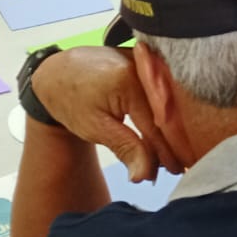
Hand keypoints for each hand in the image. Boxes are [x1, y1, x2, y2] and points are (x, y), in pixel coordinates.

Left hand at [32, 47, 181, 181]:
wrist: (58, 73)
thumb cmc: (71, 99)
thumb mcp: (95, 128)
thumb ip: (125, 148)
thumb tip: (145, 174)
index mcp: (129, 81)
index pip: (157, 124)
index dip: (167, 151)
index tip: (177, 171)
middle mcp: (143, 66)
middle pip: (167, 112)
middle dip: (174, 142)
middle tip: (178, 168)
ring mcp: (147, 61)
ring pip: (167, 102)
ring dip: (171, 129)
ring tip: (172, 155)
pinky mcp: (147, 62)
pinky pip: (162, 91)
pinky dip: (164, 113)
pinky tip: (165, 133)